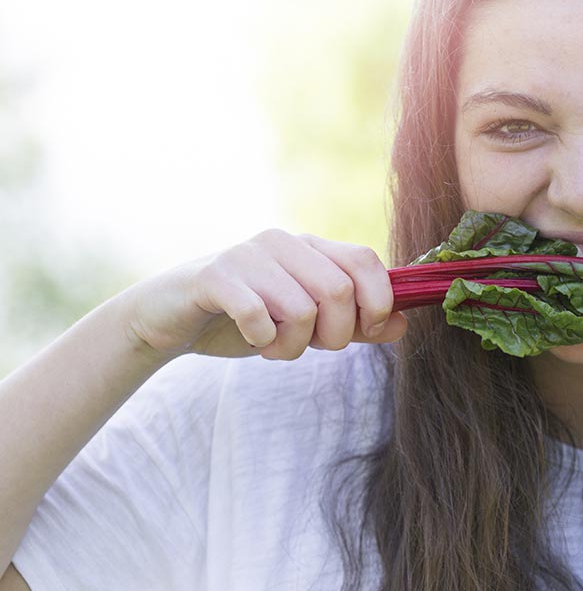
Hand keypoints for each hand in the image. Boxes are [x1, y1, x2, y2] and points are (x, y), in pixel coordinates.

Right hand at [121, 229, 406, 360]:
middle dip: (336, 334)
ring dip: (294, 345)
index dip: (378, 301)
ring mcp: (248, 255)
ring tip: (276, 347)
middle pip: (339, 289)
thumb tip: (403, 324)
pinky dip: (262, 339)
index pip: (366, 261)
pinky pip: (257, 313)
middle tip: (313, 347)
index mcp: (311, 247)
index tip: (368, 331)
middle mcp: (283, 243)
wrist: (171, 319)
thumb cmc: (247, 319)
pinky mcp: (214, 276)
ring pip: (301, 308)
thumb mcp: (309, 324)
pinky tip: (253, 340)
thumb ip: (356, 323)